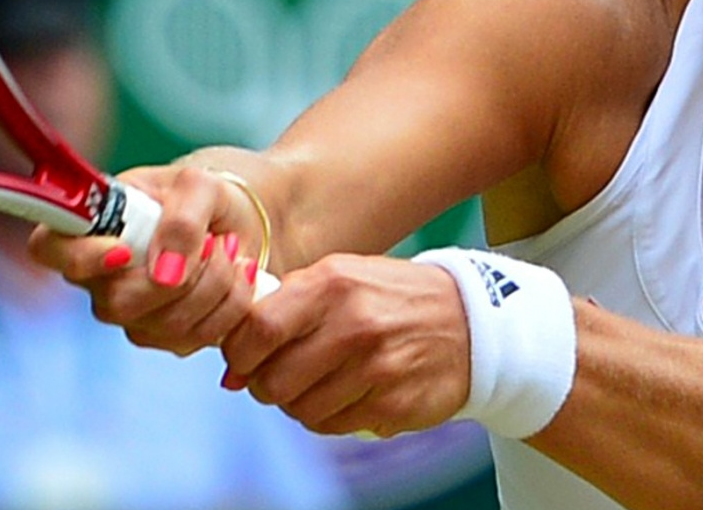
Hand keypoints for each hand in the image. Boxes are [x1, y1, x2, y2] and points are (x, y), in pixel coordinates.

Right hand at [28, 162, 266, 356]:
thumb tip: (164, 273)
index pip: (48, 248)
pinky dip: (229, 307)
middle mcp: (99, 276)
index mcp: (91, 225)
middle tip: (217, 243)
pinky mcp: (165, 336)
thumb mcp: (200, 186)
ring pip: (163, 325)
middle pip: (117, 303)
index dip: (78, 257)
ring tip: (232, 251)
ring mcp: (130, 311)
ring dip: (215, 288)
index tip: (124, 250)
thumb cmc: (209, 196)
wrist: (244, 221)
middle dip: (183, 277)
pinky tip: (240, 277)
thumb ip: (180, 220)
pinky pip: (192, 339)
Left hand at [219, 253, 472, 437]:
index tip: (241, 360)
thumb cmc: (390, 298)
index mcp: (333, 283)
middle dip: (265, 386)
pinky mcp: (392, 405)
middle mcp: (354, 324)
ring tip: (315, 384)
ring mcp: (376, 368)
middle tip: (277, 377)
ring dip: (296, 404)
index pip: (258, 329)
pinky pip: (332, 426)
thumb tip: (233, 358)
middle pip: (273, 379)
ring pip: (300, 409)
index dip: (238, 354)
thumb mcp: (342, 276)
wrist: (470, 321)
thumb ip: (286, 304)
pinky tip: (343, 395)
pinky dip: (327, 417)